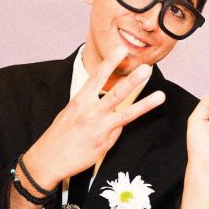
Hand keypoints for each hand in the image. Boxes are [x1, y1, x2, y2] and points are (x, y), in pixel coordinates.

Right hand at [23, 47, 165, 188]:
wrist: (49, 159)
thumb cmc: (59, 135)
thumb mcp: (71, 113)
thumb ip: (92, 107)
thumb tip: (111, 108)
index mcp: (80, 100)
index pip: (98, 76)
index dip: (111, 62)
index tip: (121, 49)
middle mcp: (90, 111)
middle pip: (116, 92)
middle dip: (132, 80)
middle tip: (146, 68)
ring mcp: (99, 127)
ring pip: (126, 113)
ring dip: (145, 104)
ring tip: (160, 96)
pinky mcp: (104, 142)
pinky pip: (117, 132)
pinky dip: (116, 130)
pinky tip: (104, 135)